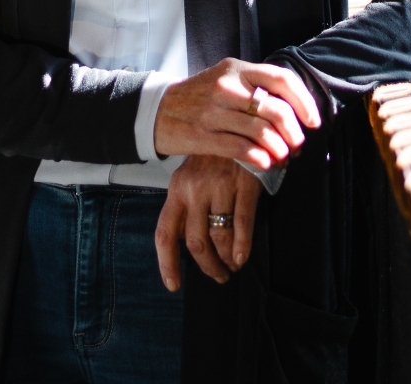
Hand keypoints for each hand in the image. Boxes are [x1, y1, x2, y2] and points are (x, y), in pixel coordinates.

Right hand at [153, 58, 321, 169]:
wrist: (155, 110)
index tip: (314, 121)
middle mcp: (226, 86)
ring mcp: (213, 111)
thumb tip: (293, 107)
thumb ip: (254, 87)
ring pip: (260, 131)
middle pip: (275, 108)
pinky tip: (265, 164)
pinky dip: (258, 159)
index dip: (303, 101)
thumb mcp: (224, 79)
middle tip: (298, 144)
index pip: (281, 79)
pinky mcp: (202, 135)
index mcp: (236, 69)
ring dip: (279, 148)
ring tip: (283, 156)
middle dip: (293, 131)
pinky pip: (239, 148)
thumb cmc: (198, 97)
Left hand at [155, 155, 260, 288]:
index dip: (168, 263)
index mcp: (176, 190)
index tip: (174, 285)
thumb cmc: (213, 158)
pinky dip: (243, 246)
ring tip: (233, 265)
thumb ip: (186, 208)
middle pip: (196, 242)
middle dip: (207, 266)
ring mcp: (220, 186)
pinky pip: (242, 222)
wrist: (239, 125)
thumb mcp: (191, 178)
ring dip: (227, 258)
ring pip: (219, 236)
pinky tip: (242, 257)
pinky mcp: (244, 183)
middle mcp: (194, 190)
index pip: (165, 233)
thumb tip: (187, 244)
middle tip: (219, 275)